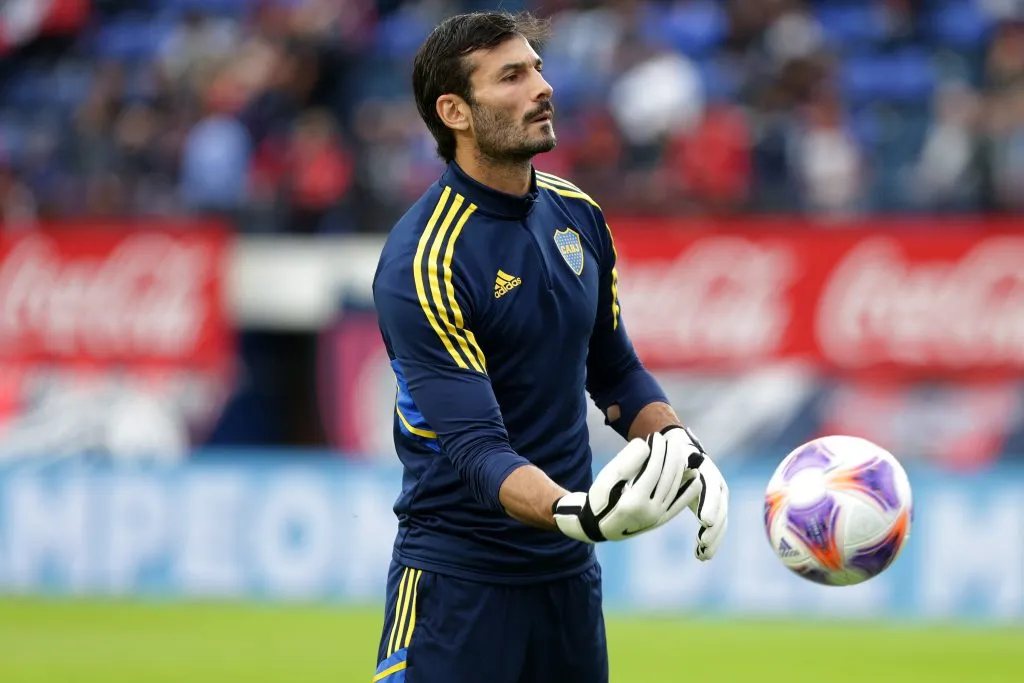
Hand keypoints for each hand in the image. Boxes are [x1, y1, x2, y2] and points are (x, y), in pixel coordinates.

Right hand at [552, 432, 684, 542]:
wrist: (599, 525)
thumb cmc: (600, 498)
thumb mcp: (607, 478)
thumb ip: (626, 460)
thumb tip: (647, 446)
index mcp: (633, 502)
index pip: (653, 470)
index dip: (657, 451)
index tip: (657, 436)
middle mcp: (649, 513)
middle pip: (667, 478)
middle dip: (670, 456)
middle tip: (670, 439)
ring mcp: (657, 518)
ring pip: (674, 489)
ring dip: (679, 468)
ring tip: (677, 450)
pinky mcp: (661, 521)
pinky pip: (679, 504)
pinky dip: (689, 490)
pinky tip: (695, 477)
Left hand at [655, 425, 728, 560]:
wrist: (681, 452)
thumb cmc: (670, 457)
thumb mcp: (667, 459)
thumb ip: (663, 468)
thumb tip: (652, 475)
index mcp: (706, 470)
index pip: (711, 488)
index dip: (709, 505)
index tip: (704, 521)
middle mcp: (717, 484)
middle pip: (720, 508)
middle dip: (714, 527)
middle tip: (703, 542)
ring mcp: (718, 498)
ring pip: (721, 521)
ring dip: (714, 538)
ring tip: (702, 554)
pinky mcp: (714, 510)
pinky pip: (716, 528)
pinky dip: (711, 542)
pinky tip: (701, 555)